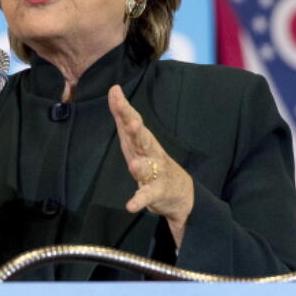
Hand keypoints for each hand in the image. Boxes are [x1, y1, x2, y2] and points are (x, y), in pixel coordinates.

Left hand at [108, 85, 194, 246]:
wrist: (181, 192)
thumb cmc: (153, 162)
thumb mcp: (137, 140)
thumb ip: (124, 118)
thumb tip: (113, 90)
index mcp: (142, 141)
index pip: (131, 122)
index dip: (123, 108)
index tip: (115, 91)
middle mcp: (149, 154)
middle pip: (141, 141)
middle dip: (136, 131)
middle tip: (131, 121)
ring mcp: (155, 173)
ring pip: (146, 168)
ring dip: (140, 166)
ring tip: (135, 164)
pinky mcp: (157, 192)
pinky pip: (147, 196)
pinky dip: (139, 201)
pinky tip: (130, 206)